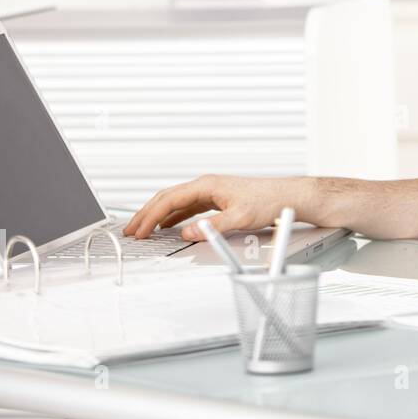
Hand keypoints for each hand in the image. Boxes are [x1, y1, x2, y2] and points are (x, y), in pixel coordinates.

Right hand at [122, 174, 310, 241]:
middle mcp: (207, 185)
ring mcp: (211, 191)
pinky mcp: (217, 199)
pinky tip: (169, 226)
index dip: (151, 216)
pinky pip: (187, 206)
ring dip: (158, 215)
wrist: (286, 196)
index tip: (140, 231)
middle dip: (147, 214)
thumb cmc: (268, 201)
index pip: (169, 199)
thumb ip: (212, 227)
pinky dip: (173, 216)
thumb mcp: (240, 217)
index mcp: (207, 184)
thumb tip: (188, 233)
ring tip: (143, 229)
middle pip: (167, 198)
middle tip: (131, 230)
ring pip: (176, 202)